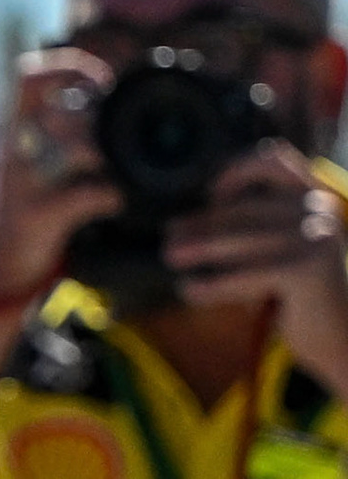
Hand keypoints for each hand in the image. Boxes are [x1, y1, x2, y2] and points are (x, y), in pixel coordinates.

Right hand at [0, 48, 124, 296]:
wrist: (1, 269)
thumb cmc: (34, 212)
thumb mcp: (44, 167)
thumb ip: (70, 137)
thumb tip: (111, 109)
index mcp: (16, 134)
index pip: (28, 77)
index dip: (66, 68)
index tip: (100, 81)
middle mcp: (14, 152)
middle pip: (56, 109)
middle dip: (94, 114)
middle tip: (117, 128)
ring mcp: (23, 184)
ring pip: (73, 149)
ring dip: (105, 153)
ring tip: (116, 168)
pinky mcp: (36, 217)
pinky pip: (83, 196)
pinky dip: (110, 196)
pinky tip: (116, 201)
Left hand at [166, 139, 347, 385]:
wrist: (343, 340)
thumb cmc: (302, 294)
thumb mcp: (280, 249)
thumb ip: (249, 225)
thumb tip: (177, 226)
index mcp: (315, 196)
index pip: (274, 159)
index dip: (237, 170)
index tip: (210, 194)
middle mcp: (319, 210)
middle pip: (245, 209)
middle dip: (202, 225)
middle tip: (169, 240)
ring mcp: (316, 238)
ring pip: (240, 238)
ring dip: (198, 248)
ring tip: (171, 257)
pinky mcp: (307, 270)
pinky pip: (245, 274)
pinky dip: (213, 283)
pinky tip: (189, 290)